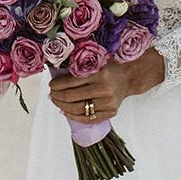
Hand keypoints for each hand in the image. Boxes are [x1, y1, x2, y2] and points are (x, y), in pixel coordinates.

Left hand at [46, 50, 164, 124]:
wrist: (129, 77)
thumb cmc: (109, 67)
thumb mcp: (95, 60)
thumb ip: (79, 66)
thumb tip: (54, 74)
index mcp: (99, 72)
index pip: (71, 81)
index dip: (57, 84)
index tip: (51, 85)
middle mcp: (104, 88)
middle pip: (72, 96)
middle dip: (57, 96)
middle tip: (51, 94)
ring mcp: (108, 102)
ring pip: (78, 109)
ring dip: (62, 106)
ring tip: (56, 102)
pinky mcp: (110, 112)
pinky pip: (88, 118)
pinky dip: (73, 116)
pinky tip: (65, 111)